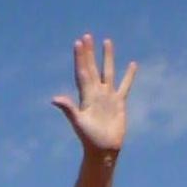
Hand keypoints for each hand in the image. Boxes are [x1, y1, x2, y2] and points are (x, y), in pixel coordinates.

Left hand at [52, 34, 135, 155]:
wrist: (103, 151)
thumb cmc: (89, 140)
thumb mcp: (78, 122)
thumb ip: (68, 109)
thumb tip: (54, 99)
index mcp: (86, 97)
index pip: (82, 72)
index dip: (80, 58)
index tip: (79, 42)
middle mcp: (96, 94)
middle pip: (92, 68)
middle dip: (89, 53)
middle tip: (87, 36)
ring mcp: (107, 97)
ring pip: (107, 72)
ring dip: (107, 57)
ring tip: (107, 42)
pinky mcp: (119, 103)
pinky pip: (124, 85)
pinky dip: (128, 75)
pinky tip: (132, 64)